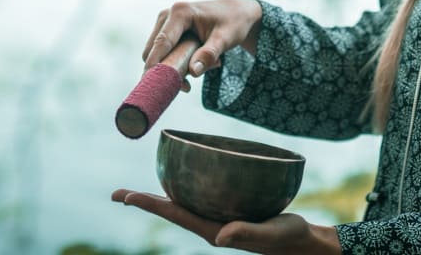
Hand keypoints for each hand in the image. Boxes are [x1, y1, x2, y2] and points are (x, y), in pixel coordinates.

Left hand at [111, 189, 340, 254]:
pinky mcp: (231, 211)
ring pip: (185, 204)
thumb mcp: (269, 234)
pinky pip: (203, 197)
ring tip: (142, 189)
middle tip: (118, 194)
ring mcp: (219, 219)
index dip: (150, 204)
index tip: (125, 197)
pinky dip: (188, 187)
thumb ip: (246, 234)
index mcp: (213, 231)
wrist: (303, 243)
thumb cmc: (287, 239)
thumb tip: (219, 238)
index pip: (175, 214)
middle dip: (146, 202)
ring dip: (163, 195)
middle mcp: (211, 225)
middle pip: (172, 210)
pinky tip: (188, 177)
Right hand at [143, 0, 262, 91]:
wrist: (234, 13)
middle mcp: (167, 15)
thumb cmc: (232, 23)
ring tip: (202, 66)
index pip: (162, 42)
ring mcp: (164, 22)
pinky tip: (196, 62)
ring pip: (156, 54)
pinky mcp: (165, 30)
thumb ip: (209, 54)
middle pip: (153, 51)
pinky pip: (162, 53)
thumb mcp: (226, 39)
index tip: (155, 84)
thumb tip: (193, 71)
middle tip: (189, 83)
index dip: (156, 64)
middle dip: (167, 70)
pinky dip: (175, 63)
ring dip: (173, 67)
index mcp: (180, 13)